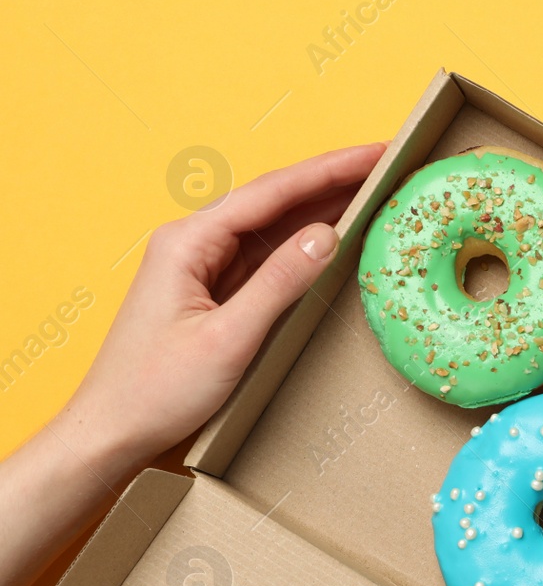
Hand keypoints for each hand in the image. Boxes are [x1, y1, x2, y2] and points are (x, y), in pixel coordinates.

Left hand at [58, 143, 385, 473]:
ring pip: (272, 227)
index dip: (329, 171)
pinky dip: (304, 245)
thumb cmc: (156, 389)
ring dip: (321, 210)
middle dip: (331, 181)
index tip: (375, 154)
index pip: (272, 192)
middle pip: (274, 200)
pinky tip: (334, 238)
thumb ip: (279, 282)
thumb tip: (328, 236)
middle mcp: (192, 244)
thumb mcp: (228, 337)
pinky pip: (266, 257)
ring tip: (373, 193)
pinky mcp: (212, 291)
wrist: (111, 430)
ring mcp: (202, 267)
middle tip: (387, 167)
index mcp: (187, 242)